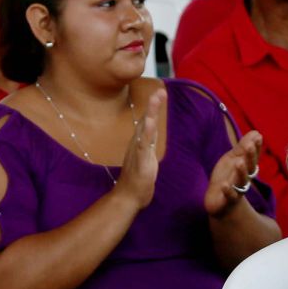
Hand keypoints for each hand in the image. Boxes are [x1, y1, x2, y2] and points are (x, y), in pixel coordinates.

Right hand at [115, 87, 164, 209]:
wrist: (127, 198)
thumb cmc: (137, 181)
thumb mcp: (146, 161)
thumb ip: (147, 149)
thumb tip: (149, 139)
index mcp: (140, 144)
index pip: (148, 123)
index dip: (154, 109)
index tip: (160, 94)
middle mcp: (137, 144)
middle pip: (146, 121)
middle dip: (153, 106)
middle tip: (160, 90)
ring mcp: (137, 151)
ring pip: (144, 129)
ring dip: (150, 113)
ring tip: (156, 99)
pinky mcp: (139, 161)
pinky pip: (143, 144)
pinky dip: (146, 132)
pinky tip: (149, 122)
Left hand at [204, 130, 262, 217]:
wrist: (220, 202)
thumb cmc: (228, 177)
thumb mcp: (233, 159)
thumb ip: (242, 147)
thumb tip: (256, 132)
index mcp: (246, 168)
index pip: (253, 157)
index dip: (256, 147)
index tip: (258, 136)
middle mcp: (244, 179)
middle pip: (250, 168)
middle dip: (250, 157)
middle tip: (249, 146)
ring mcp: (237, 190)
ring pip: (241, 181)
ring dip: (241, 172)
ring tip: (239, 162)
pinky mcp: (227, 200)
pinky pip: (229, 196)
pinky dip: (228, 191)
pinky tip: (225, 185)